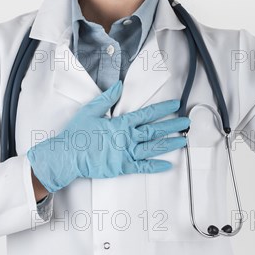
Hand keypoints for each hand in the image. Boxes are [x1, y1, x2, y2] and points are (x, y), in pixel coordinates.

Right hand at [26, 80, 189, 192]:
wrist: (68, 156)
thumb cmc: (77, 134)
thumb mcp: (90, 110)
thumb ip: (107, 98)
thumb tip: (119, 86)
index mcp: (121, 124)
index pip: (147, 114)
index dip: (162, 109)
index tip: (175, 105)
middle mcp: (127, 138)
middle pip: (155, 131)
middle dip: (172, 126)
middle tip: (186, 123)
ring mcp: (126, 153)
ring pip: (153, 148)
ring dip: (169, 144)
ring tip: (183, 141)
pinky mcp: (122, 167)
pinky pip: (143, 167)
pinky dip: (156, 166)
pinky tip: (168, 165)